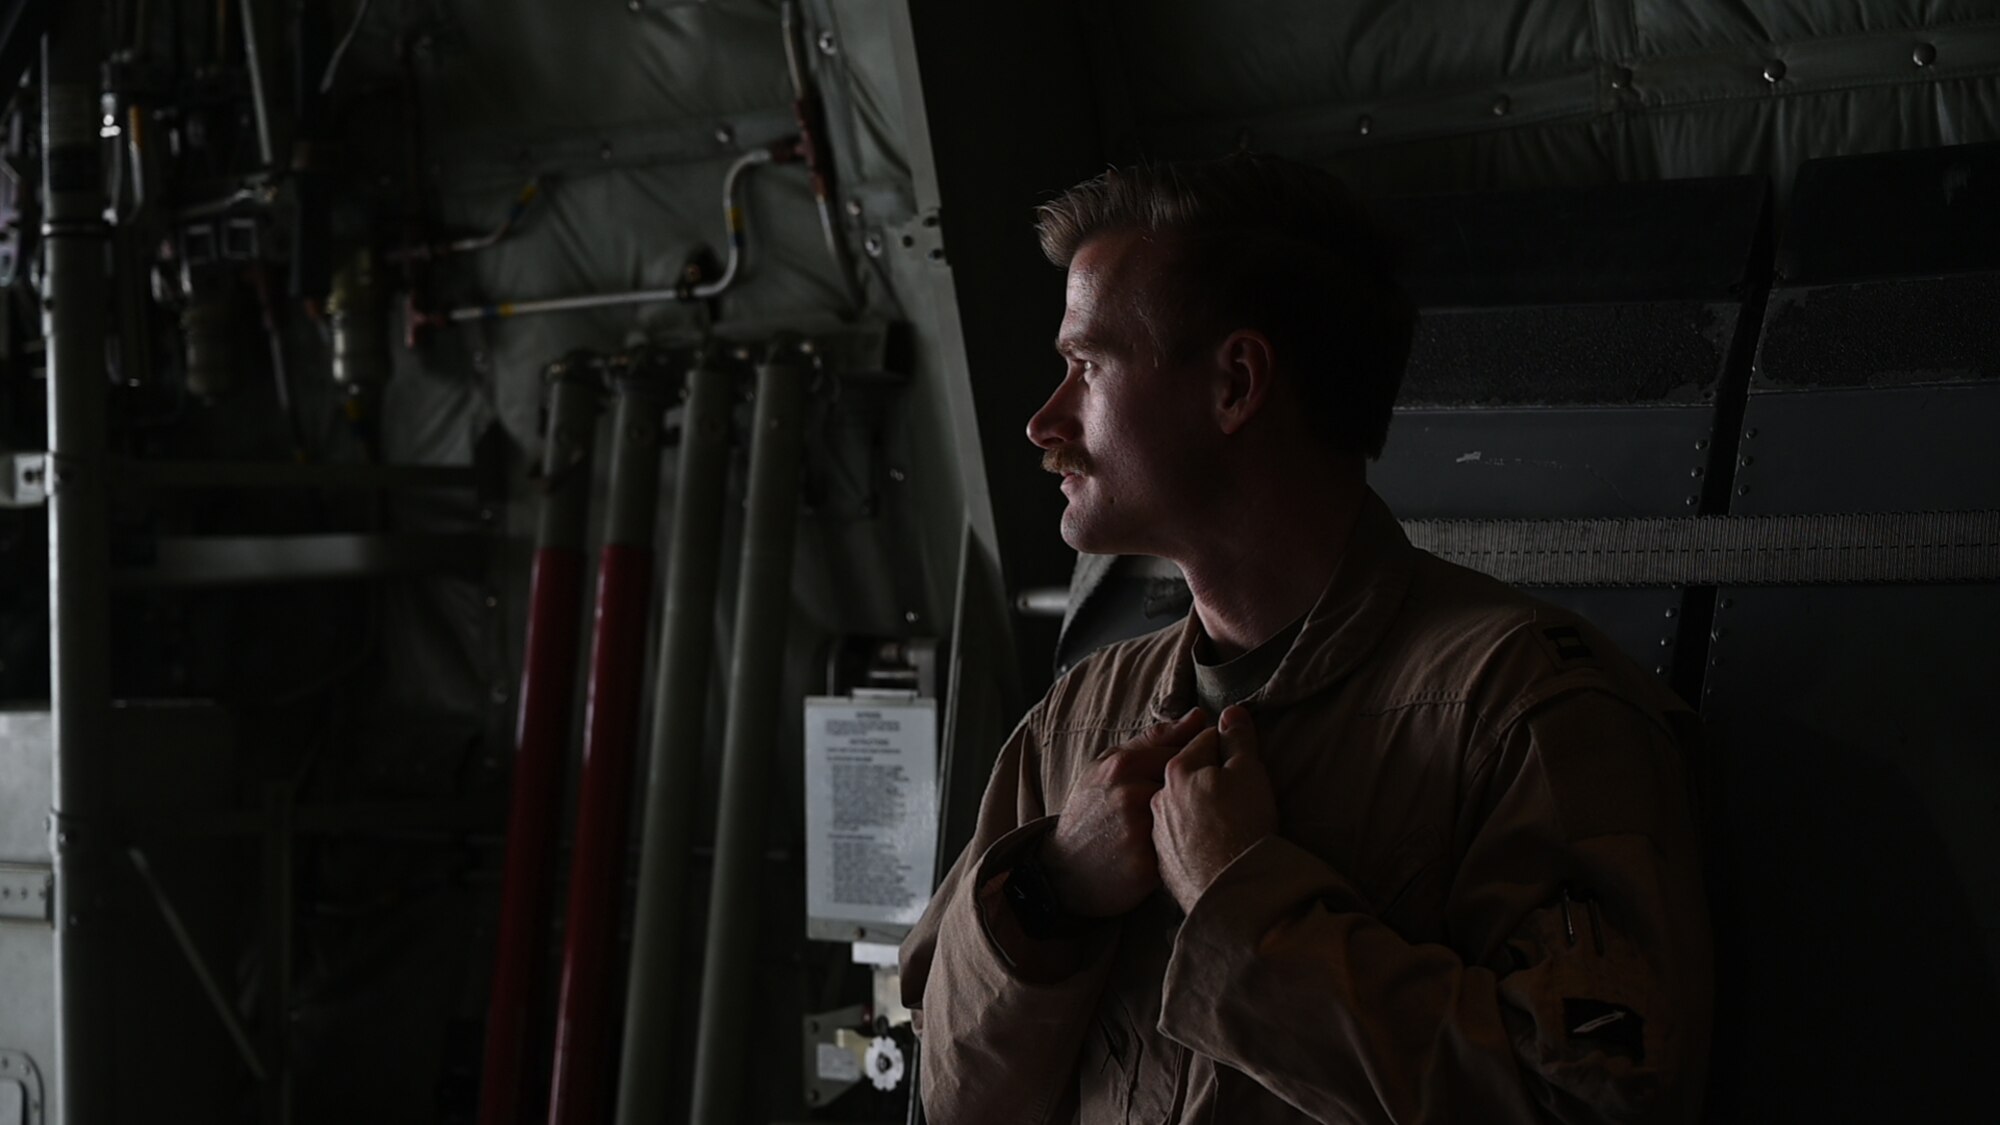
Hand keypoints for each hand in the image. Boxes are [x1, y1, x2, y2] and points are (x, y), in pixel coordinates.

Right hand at [1041, 708, 1207, 917]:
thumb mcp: (1108, 767)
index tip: (1202, 776)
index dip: (1201, 765)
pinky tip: (1182, 851)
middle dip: (1201, 793)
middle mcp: (1129, 794)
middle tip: (1200, 804)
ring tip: (1191, 827)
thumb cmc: (1091, 813)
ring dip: (1197, 822)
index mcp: (1122, 764)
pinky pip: (1184, 851)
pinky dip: (1188, 850)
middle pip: (1191, 785)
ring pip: (1190, 818)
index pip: (1186, 751)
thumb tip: (1198, 716)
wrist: (1063, 871)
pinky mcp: (1145, 866)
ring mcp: (1137, 831)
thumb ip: (1154, 740)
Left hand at [1152, 705, 1277, 912]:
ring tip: (1226, 818)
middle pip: (1188, 775)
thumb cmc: (1243, 827)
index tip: (1243, 757)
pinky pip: (1179, 839)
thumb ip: (1238, 740)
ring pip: (1180, 807)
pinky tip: (1212, 843)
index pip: (1205, 743)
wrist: (1231, 893)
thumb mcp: (1249, 773)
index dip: (1229, 746)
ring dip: (1198, 806)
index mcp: (1177, 771)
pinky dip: (1193, 835)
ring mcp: (1157, 833)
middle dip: (1209, 775)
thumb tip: (1231, 711)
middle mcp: (1159, 799)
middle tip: (1237, 789)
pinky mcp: (1162, 864)